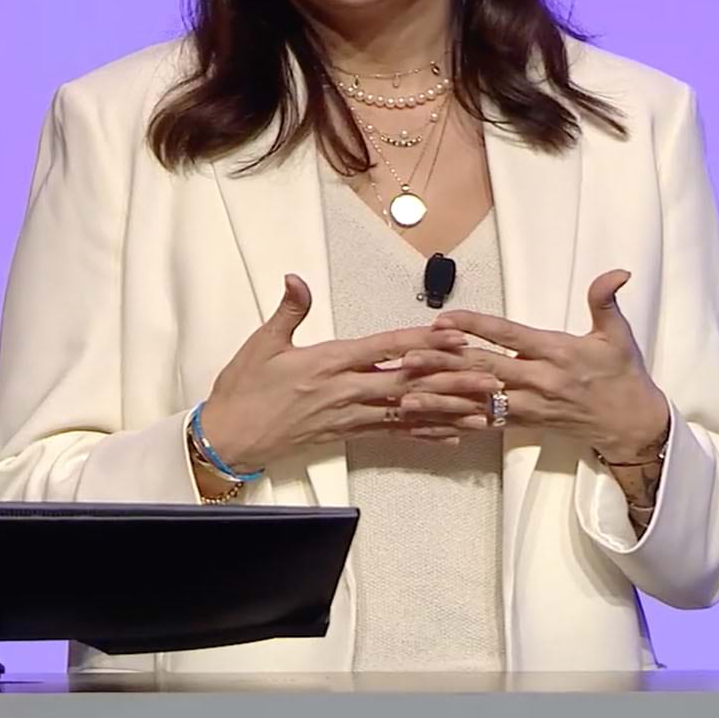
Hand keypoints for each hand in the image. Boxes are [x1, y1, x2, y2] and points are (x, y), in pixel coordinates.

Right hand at [197, 274, 480, 470]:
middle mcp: (347, 391)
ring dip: (447, 410)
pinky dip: (423, 435)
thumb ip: (289, 310)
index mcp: (330, 363)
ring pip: (408, 412)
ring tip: (482, 410)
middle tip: (488, 378)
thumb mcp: (263, 344)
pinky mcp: (347, 435)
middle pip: (409, 382)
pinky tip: (449, 436)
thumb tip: (296, 279)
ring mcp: (350, 416)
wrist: (230, 438)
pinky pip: (393, 435)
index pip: (386, 349)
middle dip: (451, 380)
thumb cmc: (245, 391)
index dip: (423, 343)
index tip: (455, 338)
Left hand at [407, 269, 668, 458]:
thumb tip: (617, 272)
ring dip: (442, 396)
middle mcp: (539, 381)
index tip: (445, 318)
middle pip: (484, 369)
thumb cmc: (622, 375)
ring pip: (478, 400)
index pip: (508, 335)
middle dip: (445, 362)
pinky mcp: (525, 424)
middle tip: (410, 355)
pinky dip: (457, 422)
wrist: (631, 424)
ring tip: (408, 392)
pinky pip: (486, 423)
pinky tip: (431, 421)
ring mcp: (530, 406)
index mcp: (557, 353)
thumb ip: (606, 300)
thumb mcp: (618, 335)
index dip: (475, 325)